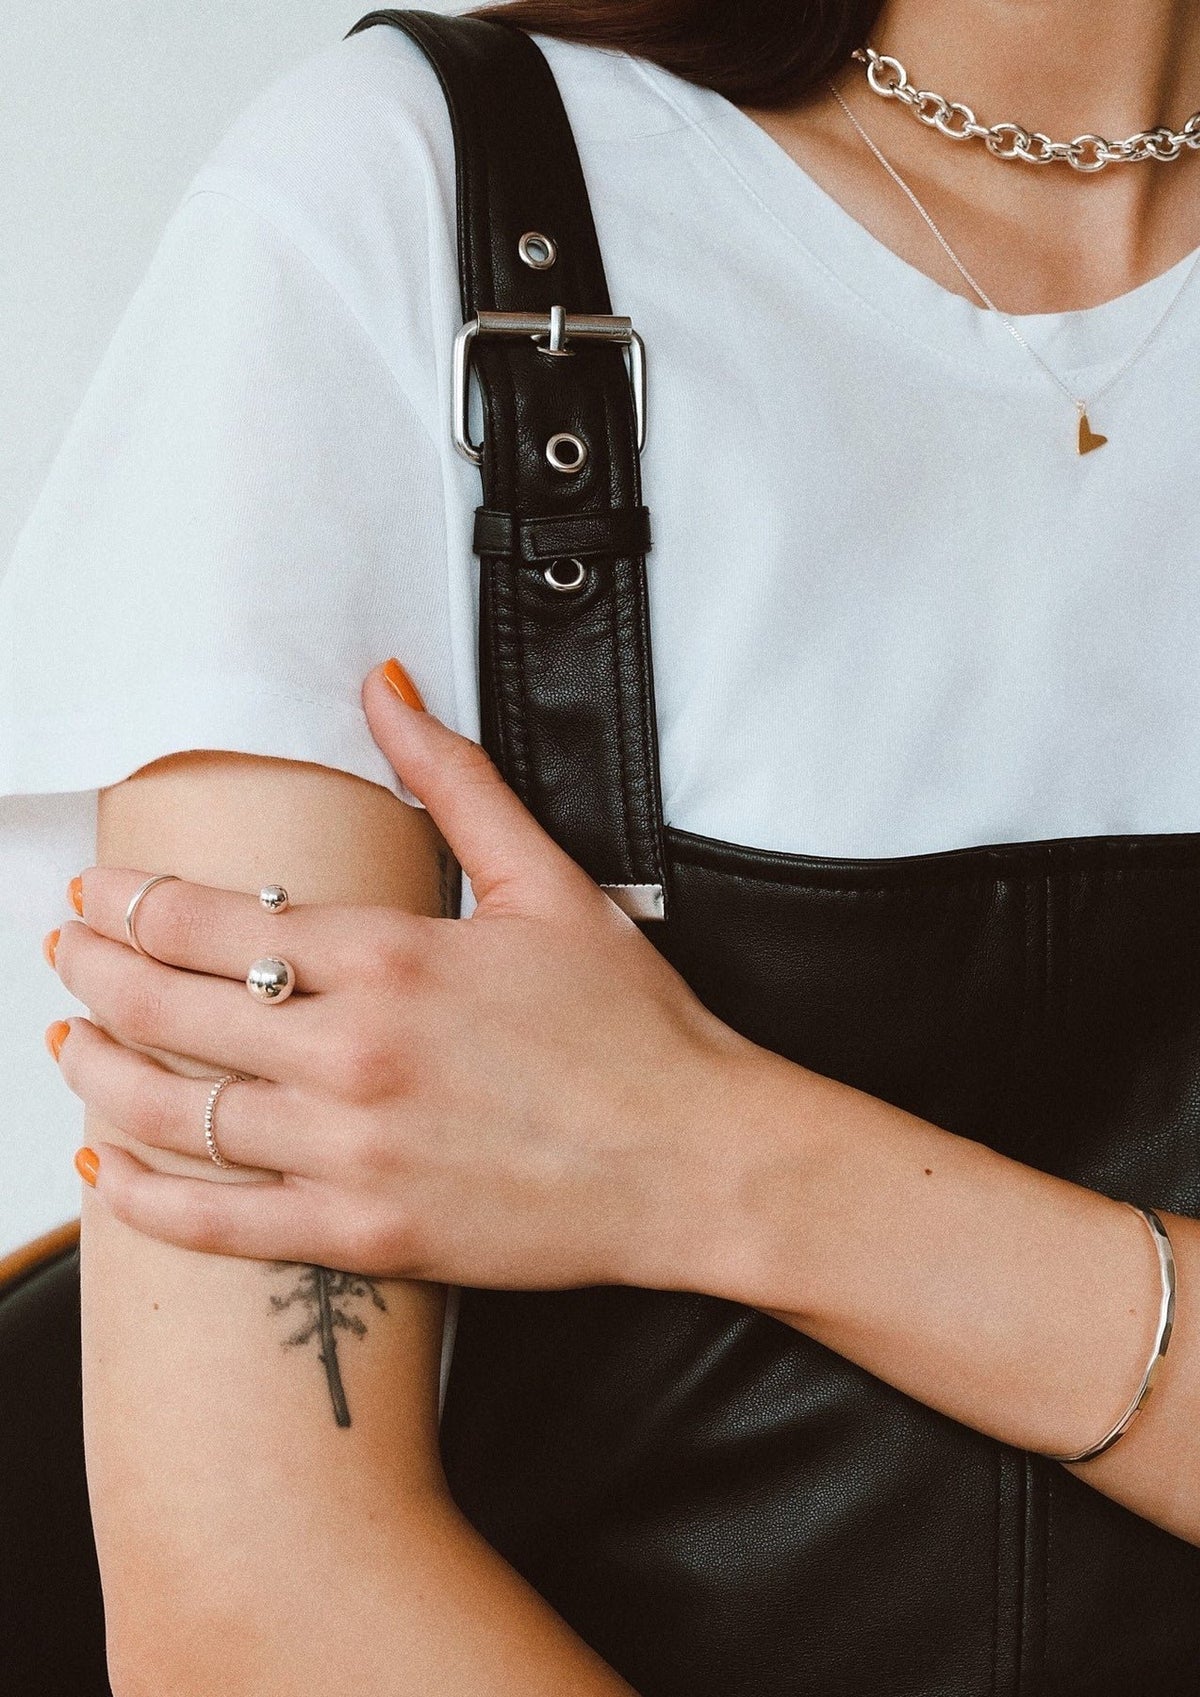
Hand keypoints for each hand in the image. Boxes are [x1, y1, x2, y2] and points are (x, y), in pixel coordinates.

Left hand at [46, 661, 761, 1291]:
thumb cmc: (632, 1026)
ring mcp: (352, 1154)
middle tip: (61, 953)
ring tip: (69, 1049)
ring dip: (101, 1075)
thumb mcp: (548, 881)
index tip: (94, 893)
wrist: (695, 1161)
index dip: (128, 903)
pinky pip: (220, 1225)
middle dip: (92, 973)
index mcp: (390, 957)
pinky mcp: (366, 1238)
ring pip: (174, 1113)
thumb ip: (454, 781)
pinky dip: (145, 1201)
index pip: (208, 922)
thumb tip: (385, 687)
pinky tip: (106, 1174)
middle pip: (167, 1008)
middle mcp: (352, 1053)